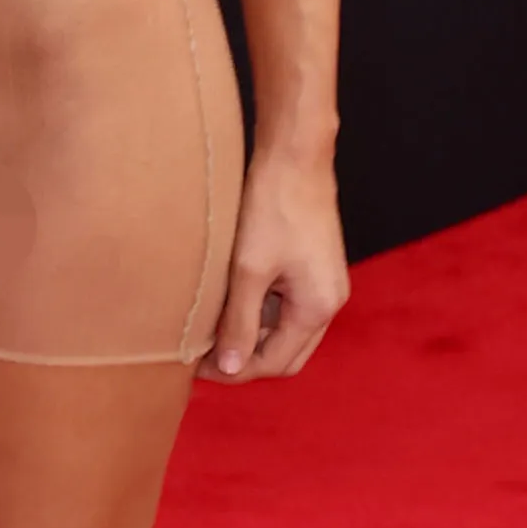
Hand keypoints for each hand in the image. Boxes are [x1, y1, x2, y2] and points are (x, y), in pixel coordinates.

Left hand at [202, 150, 346, 378]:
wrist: (294, 157)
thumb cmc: (272, 207)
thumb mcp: (249, 270)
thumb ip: (240, 322)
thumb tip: (229, 367)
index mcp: (317, 308)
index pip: (274, 363)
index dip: (234, 370)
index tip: (197, 366)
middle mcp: (329, 303)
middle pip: (286, 355)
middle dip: (245, 360)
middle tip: (202, 355)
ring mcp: (324, 286)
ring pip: (286, 332)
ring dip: (252, 337)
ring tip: (210, 330)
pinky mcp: (314, 270)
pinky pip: (288, 308)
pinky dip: (260, 314)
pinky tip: (229, 304)